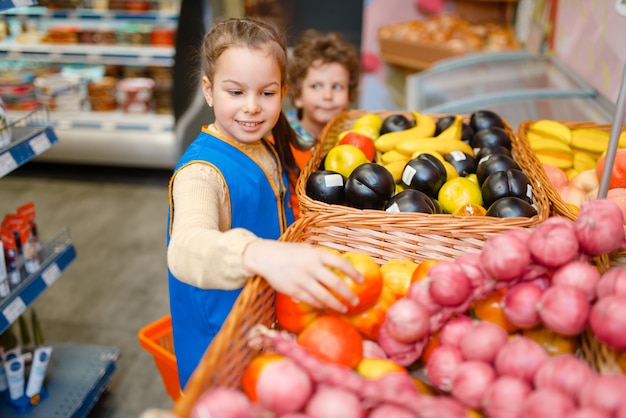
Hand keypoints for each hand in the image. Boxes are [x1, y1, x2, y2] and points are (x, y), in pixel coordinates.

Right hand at [243, 239, 362, 312]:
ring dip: (336, 304)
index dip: (353, 273)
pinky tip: (326, 307)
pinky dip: (320, 305)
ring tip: (344, 309)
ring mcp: (301, 280)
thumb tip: (340, 269)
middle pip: (335, 283)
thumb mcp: (307, 250)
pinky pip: (311, 300)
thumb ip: (322, 258)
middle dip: (348, 295)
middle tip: (355, 302)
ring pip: (324, 296)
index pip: (340, 264)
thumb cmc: (290, 253)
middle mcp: (310, 267)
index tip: (362, 280)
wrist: (266, 257)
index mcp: (316, 254)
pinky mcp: (293, 290)